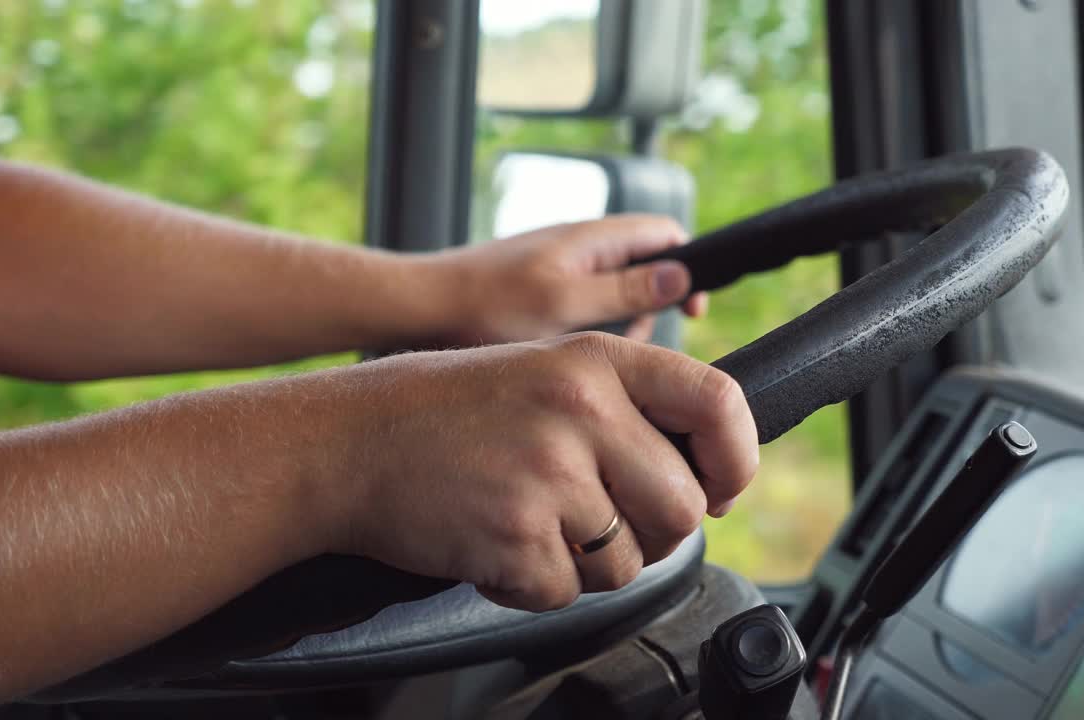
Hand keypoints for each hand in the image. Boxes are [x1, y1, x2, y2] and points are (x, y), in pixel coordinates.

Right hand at [314, 332, 756, 611]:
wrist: (347, 443)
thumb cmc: (443, 410)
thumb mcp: (541, 370)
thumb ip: (621, 407)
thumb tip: (702, 473)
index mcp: (594, 362)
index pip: (717, 401)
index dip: (736, 457)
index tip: (722, 486)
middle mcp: (581, 411)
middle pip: (681, 507)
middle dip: (651, 532)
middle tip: (601, 521)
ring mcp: (549, 475)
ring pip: (629, 563)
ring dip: (587, 562)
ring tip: (529, 521)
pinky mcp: (516, 537)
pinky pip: (568, 592)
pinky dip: (536, 584)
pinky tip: (497, 544)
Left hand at [432, 215, 707, 344]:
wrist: (416, 311)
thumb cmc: (484, 306)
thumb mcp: (564, 305)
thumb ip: (624, 290)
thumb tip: (681, 276)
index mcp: (591, 238)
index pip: (666, 235)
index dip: (690, 269)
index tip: (692, 311)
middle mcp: (577, 246)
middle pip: (644, 268)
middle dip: (649, 308)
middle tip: (631, 344)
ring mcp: (556, 268)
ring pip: (612, 295)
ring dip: (616, 327)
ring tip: (591, 356)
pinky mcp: (536, 293)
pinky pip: (581, 310)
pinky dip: (585, 335)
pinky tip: (562, 359)